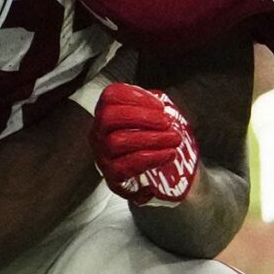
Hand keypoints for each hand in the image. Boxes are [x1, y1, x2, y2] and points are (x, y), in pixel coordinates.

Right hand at [92, 84, 199, 205]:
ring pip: (118, 141)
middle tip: (166, 122)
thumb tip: (164, 106)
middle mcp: (99, 133)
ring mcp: (103, 155)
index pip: (111, 96)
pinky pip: (127, 165)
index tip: (160, 105)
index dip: (135, 96)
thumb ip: (156, 109)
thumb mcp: (154, 121)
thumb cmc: (151, 144)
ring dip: (151, 138)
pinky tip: (169, 154)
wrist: (155, 178)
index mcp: (108, 114)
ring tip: (174, 139)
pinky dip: (152, 158)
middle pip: (109, 116)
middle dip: (141, 116)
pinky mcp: (112, 176)